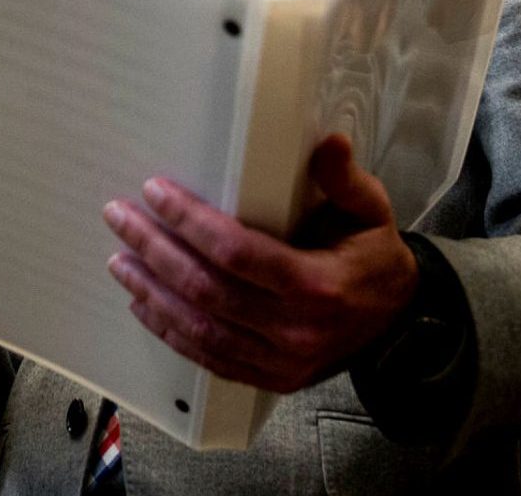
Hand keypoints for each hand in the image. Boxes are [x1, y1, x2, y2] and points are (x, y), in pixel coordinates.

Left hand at [101, 133, 417, 392]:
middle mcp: (296, 330)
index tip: (156, 192)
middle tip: (120, 217)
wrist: (400, 322)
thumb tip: (328, 142)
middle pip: (206, 289)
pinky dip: (170, 332)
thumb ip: (345, 179)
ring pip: (200, 329)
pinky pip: (209, 358)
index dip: (190, 222)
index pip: (237, 252)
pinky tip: (143, 305)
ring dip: (151, 293)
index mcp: (319, 285)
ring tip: (120, 260)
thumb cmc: (374, 257)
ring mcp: (281, 362)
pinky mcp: (270, 379)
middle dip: (155, 250)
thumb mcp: (372, 211)